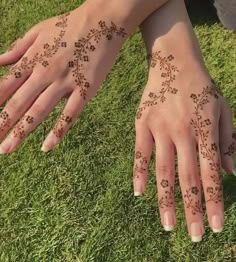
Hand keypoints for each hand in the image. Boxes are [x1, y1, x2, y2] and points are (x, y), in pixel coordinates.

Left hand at [0, 3, 128, 153]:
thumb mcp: (38, 31)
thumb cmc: (69, 26)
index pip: (5, 87)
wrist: (102, 22)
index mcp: (32, 60)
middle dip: (2, 124)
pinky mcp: (85, 90)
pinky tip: (47, 147)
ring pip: (39, 111)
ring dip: (22, 131)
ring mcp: (65, 83)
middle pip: (17, 103)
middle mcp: (44, 74)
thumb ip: (17, 49)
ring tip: (8, 148)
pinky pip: (69, 114)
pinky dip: (58, 131)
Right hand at [133, 53, 234, 240]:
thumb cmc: (201, 87)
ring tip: (168, 224)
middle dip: (191, 208)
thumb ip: (228, 141)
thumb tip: (232, 172)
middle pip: (187, 177)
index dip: (213, 201)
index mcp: (205, 129)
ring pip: (163, 170)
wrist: (174, 63)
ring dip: (165, 199)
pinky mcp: (142, 124)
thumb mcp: (223, 109)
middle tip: (192, 235)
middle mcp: (182, 132)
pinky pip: (140, 153)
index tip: (214, 226)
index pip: (211, 174)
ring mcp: (159, 128)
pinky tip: (140, 193)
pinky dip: (139, 173)